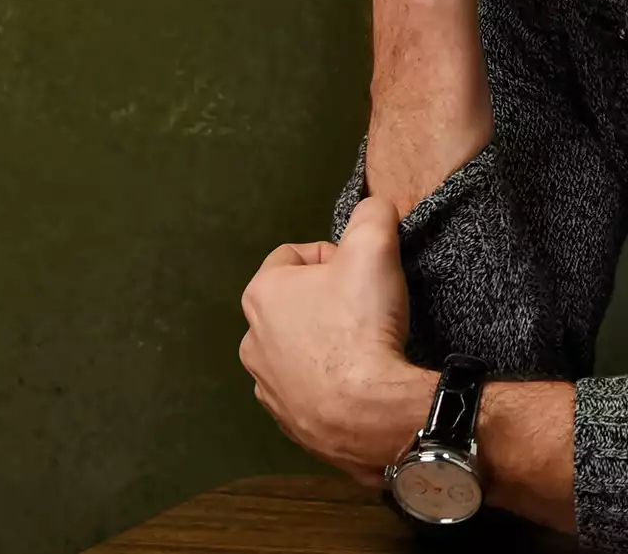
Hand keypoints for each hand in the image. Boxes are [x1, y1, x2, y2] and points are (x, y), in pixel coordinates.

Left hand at [239, 196, 429, 486]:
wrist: (366, 412)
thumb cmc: (360, 325)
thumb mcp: (374, 246)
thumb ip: (373, 214)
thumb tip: (375, 208)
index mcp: (262, 293)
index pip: (296, 254)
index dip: (336, 256)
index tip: (362, 273)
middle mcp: (252, 339)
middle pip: (297, 302)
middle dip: (330, 300)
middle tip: (368, 308)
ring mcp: (266, 384)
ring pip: (299, 346)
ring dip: (327, 342)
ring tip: (365, 347)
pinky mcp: (287, 419)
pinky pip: (308, 387)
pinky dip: (329, 381)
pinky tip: (358, 381)